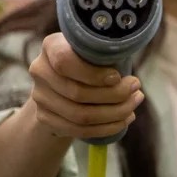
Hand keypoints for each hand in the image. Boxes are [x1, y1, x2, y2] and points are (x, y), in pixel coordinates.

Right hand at [26, 32, 143, 139]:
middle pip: (77, 93)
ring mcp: (39, 97)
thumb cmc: (89, 60)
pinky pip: (78, 130)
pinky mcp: (45, 118)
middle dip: (114, 95)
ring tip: (133, 105)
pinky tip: (123, 120)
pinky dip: (106, 128)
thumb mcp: (95, 50)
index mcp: (52, 46)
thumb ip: (107, 55)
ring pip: (80, 115)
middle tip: (137, 91)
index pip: (65, 62)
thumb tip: (132, 81)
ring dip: (114, 113)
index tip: (118, 77)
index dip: (93, 74)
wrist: (62, 81)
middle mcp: (40, 70)